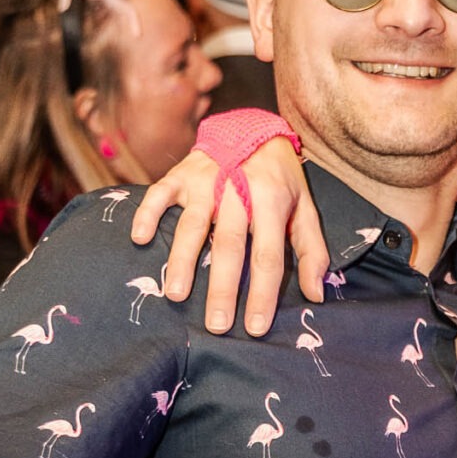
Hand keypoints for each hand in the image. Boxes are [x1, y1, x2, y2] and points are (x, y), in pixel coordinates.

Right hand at [131, 139, 325, 333]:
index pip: (267, 256)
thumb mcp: (305, 211)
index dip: (261, 293)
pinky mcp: (181, 174)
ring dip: (183, 259)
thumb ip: (312, 252)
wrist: (254, 129)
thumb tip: (316, 295)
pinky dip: (147, 213)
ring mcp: (207, 182)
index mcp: (272, 203)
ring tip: (176, 294)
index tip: (254, 328)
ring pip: (192, 224)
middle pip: (229, 245)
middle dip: (222, 288)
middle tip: (215, 325)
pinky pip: (160, 193)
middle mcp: (238, 191)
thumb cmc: (280, 181)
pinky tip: (140, 238)